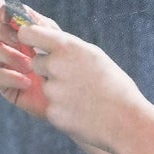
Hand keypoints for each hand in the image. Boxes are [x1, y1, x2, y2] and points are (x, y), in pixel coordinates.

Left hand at [0, 0, 149, 153]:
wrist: (125, 120)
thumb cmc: (113, 84)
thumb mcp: (93, 55)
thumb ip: (67, 46)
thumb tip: (45, 33)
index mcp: (67, 47)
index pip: (28, 33)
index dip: (28, 37)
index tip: (31, 42)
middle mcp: (56, 65)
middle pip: (36, 63)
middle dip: (48, 69)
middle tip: (73, 78)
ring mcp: (52, 90)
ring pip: (44, 85)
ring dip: (56, 90)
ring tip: (82, 95)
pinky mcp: (51, 112)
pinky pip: (50, 105)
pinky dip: (62, 108)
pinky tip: (81, 110)